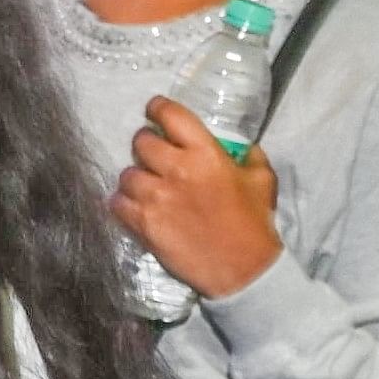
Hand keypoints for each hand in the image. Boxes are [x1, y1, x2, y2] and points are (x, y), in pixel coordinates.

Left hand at [112, 95, 282, 301]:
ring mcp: (157, 197)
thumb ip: (249, 156)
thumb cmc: (255, 223)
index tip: (154, 111)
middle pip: (141, 141)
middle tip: (153, 155)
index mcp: (206, 153)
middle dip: (146, 145)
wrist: (243, 270)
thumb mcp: (262, 180)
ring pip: (127, 173)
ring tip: (146, 187)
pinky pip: (117, 202)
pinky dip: (123, 203)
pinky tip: (134, 207)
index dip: (157, 108)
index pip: (170, 115)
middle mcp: (177, 169)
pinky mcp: (143, 223)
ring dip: (135, 178)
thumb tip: (241, 146)